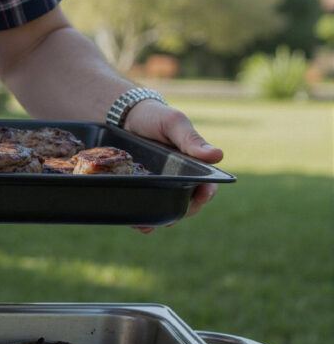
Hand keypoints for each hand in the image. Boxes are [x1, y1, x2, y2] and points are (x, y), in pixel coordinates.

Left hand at [124, 99, 223, 232]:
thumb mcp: (174, 123)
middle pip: (187, 203)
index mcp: (193, 165)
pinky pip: (145, 205)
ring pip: (166, 208)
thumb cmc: (156, 117)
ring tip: (148, 226)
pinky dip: (142, 216)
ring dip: (159, 219)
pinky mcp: (142, 188)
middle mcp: (179, 179)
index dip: (206, 194)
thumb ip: (191, 139)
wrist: (125, 117)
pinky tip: (136, 224)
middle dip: (180, 212)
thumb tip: (218, 156)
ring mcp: (160, 185)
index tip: (202, 196)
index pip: (206, 185)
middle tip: (170, 219)